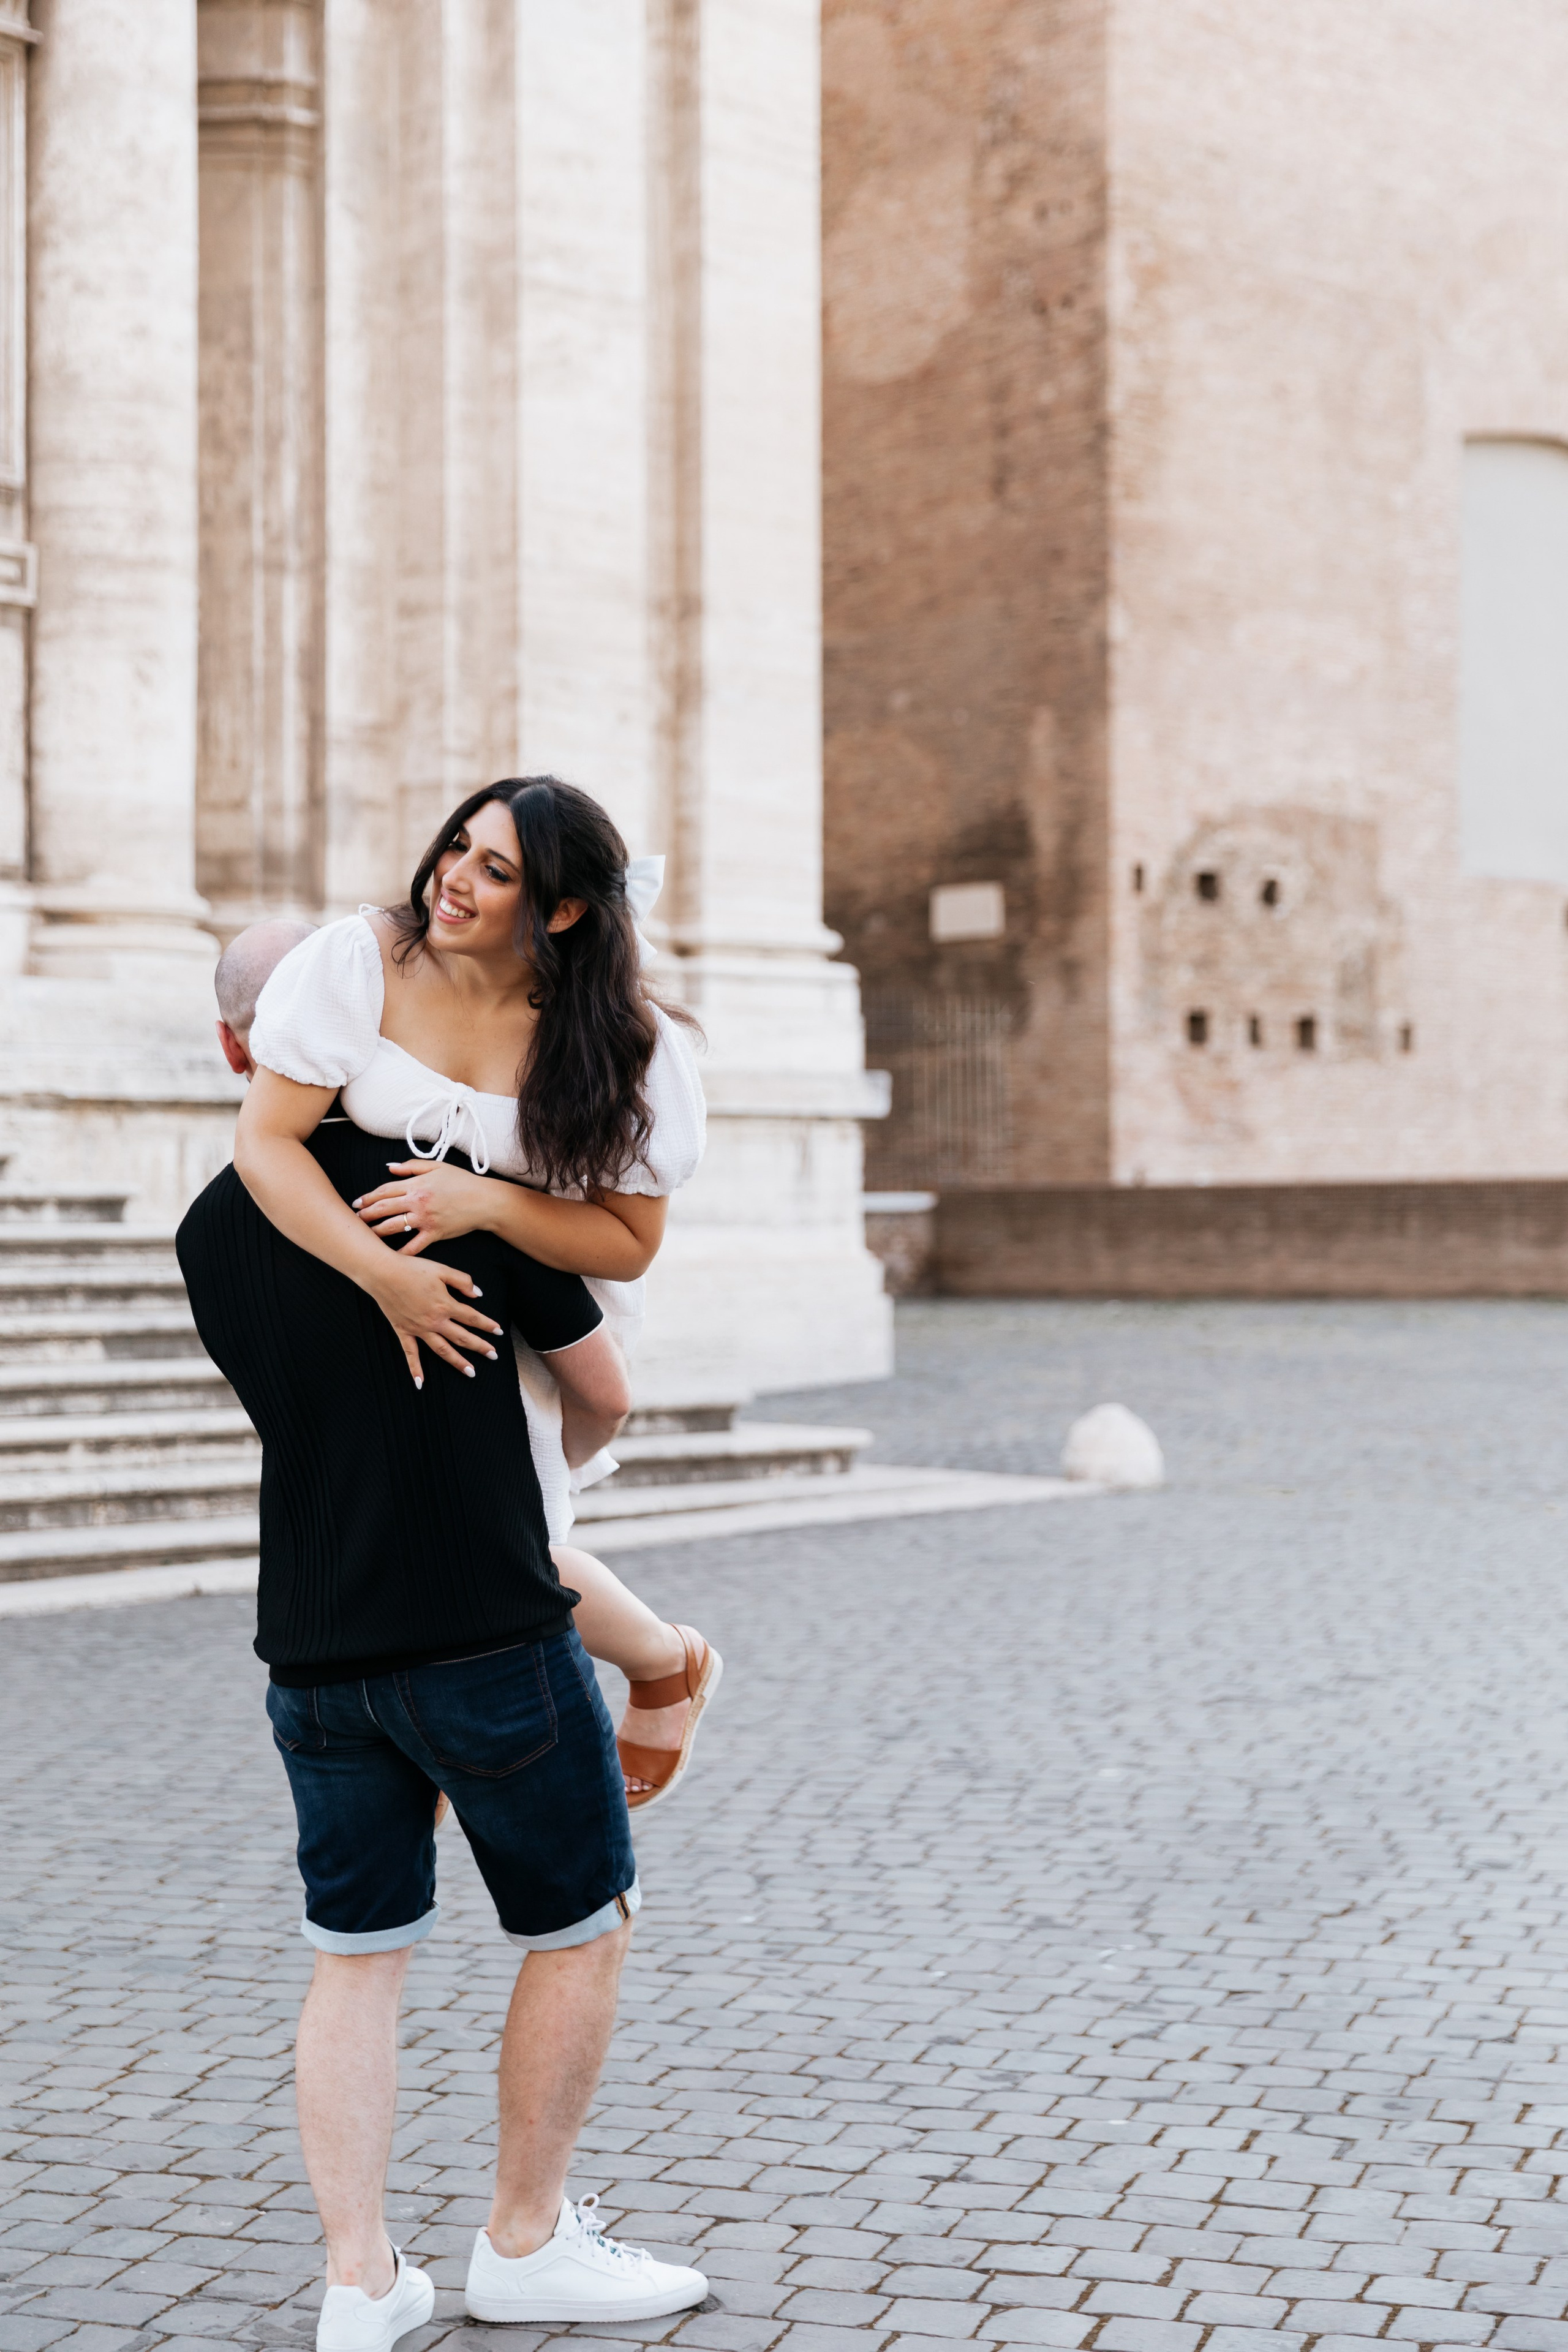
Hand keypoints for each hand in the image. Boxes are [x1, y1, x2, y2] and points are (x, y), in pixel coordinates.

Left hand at [352, 1160, 494, 1256]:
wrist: (484, 1201)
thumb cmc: (462, 1182)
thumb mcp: (437, 1167)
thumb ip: (412, 1166)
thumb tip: (390, 1168)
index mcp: (417, 1184)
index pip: (385, 1190)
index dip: (368, 1197)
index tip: (357, 1203)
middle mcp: (417, 1201)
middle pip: (383, 1208)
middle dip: (365, 1214)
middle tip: (354, 1220)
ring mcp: (425, 1219)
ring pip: (393, 1226)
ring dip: (376, 1231)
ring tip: (365, 1235)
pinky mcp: (434, 1234)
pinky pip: (414, 1246)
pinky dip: (401, 1253)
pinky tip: (390, 1257)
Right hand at [361, 1248, 504, 1384]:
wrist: (382, 1272)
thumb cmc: (412, 1268)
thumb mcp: (442, 1269)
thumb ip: (462, 1280)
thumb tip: (478, 1294)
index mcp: (445, 1304)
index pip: (472, 1317)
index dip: (487, 1325)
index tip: (499, 1332)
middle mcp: (434, 1321)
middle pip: (462, 1337)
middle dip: (480, 1347)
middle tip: (493, 1356)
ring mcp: (418, 1329)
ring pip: (442, 1350)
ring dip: (458, 1362)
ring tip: (471, 1372)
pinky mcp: (403, 1331)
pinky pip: (410, 1354)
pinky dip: (415, 1369)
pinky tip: (421, 1383)